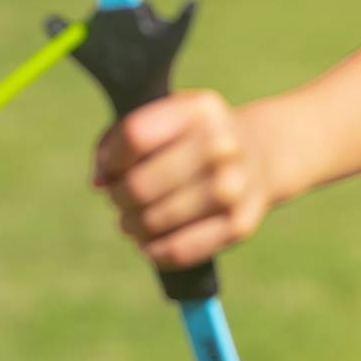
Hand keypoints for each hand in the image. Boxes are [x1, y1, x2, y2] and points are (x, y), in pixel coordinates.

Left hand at [92, 92, 272, 269]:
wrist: (260, 155)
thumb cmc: (193, 139)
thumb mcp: (165, 119)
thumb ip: (121, 139)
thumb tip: (100, 180)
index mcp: (201, 109)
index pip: (135, 136)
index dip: (110, 159)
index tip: (108, 169)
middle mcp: (223, 144)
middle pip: (140, 184)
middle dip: (119, 197)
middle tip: (120, 199)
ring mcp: (235, 186)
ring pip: (156, 220)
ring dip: (133, 226)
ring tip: (133, 221)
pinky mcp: (240, 224)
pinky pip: (180, 250)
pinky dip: (156, 251)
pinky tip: (151, 243)